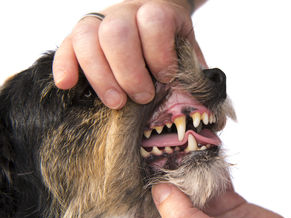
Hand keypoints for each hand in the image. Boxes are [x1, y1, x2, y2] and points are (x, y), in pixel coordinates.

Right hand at [53, 0, 205, 108]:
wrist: (155, 19)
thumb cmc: (171, 44)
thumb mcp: (186, 51)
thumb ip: (191, 70)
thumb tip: (197, 103)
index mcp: (157, 11)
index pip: (154, 22)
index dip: (159, 53)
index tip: (165, 77)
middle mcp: (126, 12)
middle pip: (117, 33)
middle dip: (129, 71)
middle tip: (142, 97)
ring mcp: (100, 21)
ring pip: (87, 37)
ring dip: (101, 75)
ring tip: (116, 103)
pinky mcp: (80, 35)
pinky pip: (65, 45)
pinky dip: (65, 64)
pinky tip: (67, 85)